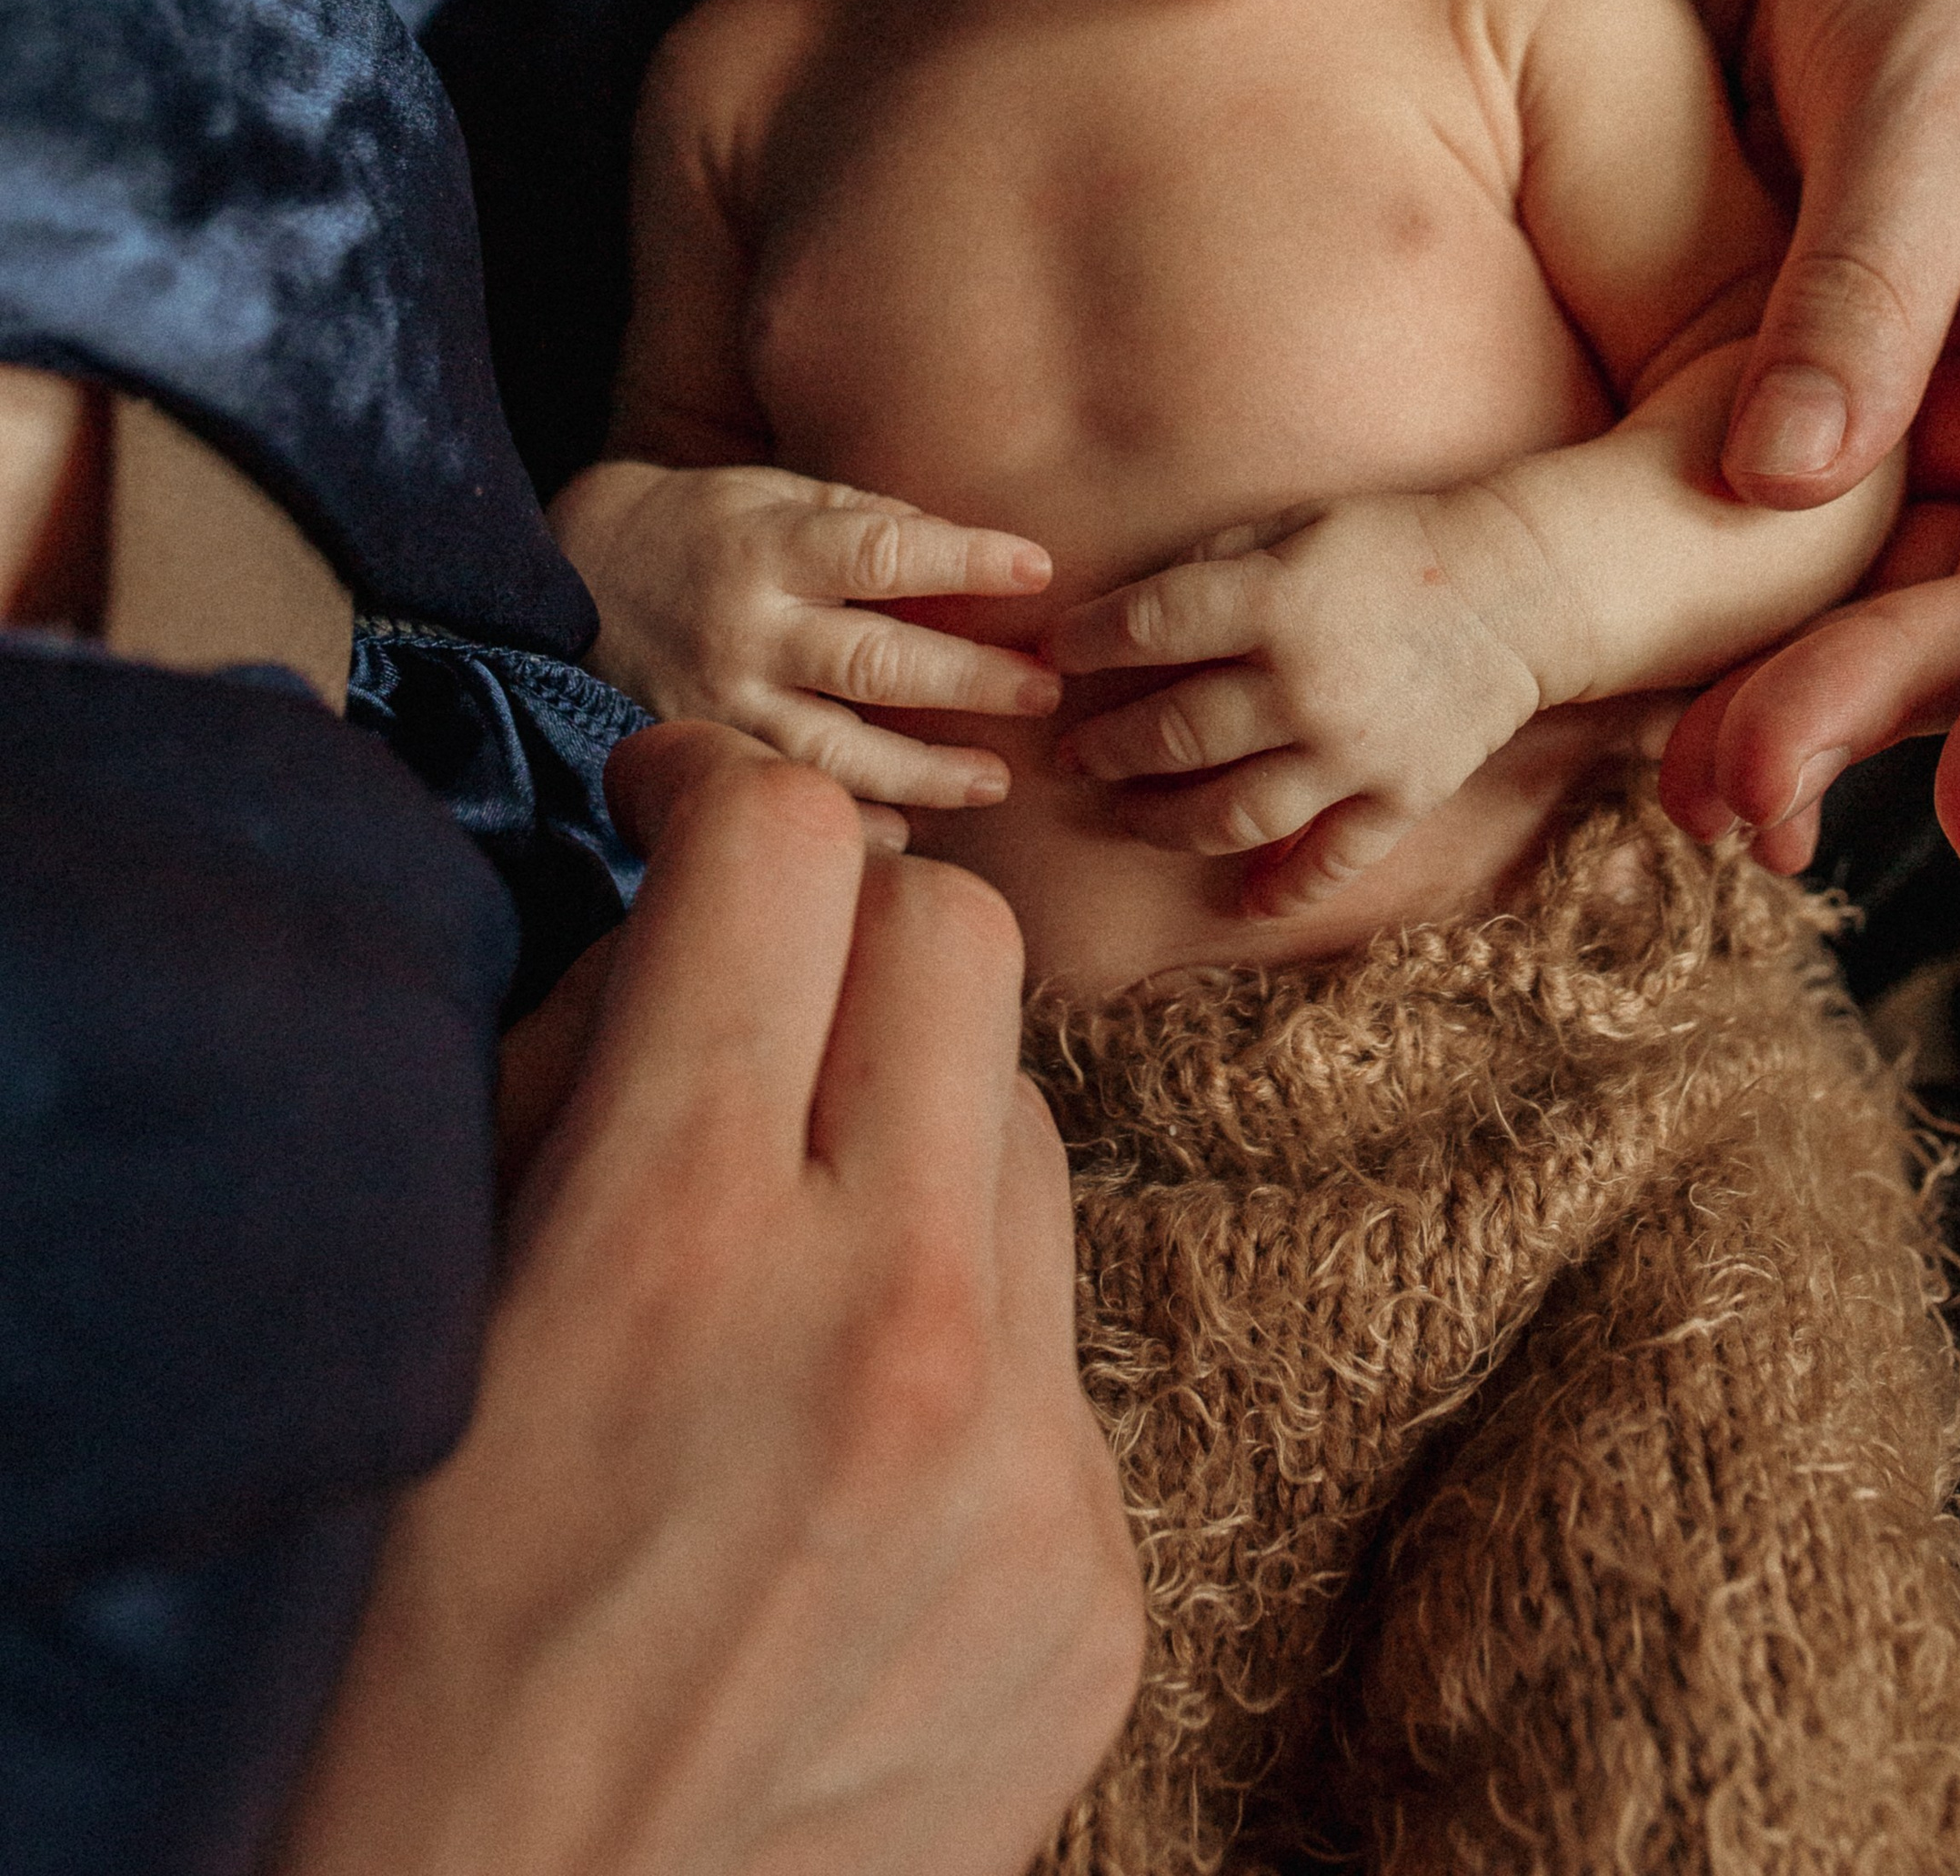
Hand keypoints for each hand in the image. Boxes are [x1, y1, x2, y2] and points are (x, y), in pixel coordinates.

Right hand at [276, 724, 1143, 1875]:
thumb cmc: (386, 1644)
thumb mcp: (419, 1301)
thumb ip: (565, 1066)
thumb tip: (683, 907)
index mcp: (671, 1244)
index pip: (786, 846)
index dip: (714, 791)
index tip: (677, 821)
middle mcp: (888, 1335)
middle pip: (959, 940)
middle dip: (845, 931)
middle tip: (752, 1006)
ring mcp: (1023, 1473)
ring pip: (1027, 1132)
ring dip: (913, 1146)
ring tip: (783, 1286)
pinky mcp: (1095, 1587)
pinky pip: (1060, 1350)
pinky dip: (960, 1353)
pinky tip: (840, 1466)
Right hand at [552, 458, 1059, 805]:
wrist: (572, 577)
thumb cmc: (700, 525)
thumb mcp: (774, 492)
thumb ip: (864, 517)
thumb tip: (965, 552)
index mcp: (769, 546)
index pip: (884, 551)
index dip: (966, 559)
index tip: (1040, 568)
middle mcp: (746, 630)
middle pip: (877, 662)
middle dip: (972, 679)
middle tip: (1046, 689)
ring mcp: (720, 704)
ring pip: (838, 752)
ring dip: (927, 773)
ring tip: (997, 780)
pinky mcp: (700, 756)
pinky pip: (787, 797)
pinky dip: (851, 823)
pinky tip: (910, 835)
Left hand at [1048, 493, 1545, 916]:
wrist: (1519, 587)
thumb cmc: (1396, 542)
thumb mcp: (1298, 522)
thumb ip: (1215, 563)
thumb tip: (1133, 610)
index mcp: (1274, 601)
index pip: (1149, 628)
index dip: (1088, 642)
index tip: (1054, 653)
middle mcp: (1303, 687)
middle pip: (1173, 735)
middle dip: (1106, 747)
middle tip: (1071, 753)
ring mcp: (1352, 754)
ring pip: (1230, 815)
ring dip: (1161, 822)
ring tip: (1127, 813)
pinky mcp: (1400, 797)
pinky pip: (1328, 863)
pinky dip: (1280, 892)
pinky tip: (1240, 902)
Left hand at [1516, 0, 1959, 868]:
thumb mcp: (1925, 89)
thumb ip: (1870, 281)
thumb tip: (1785, 477)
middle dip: (1899, 712)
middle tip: (1749, 789)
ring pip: (1931, 614)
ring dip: (1822, 701)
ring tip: (1700, 782)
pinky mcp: (1883, 417)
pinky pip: (1844, 554)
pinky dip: (1770, 624)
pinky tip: (1675, 694)